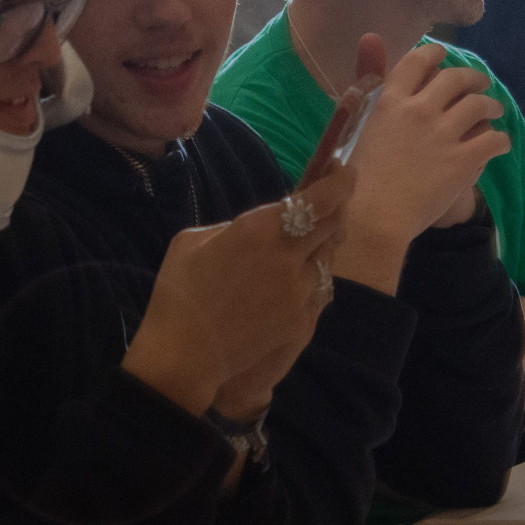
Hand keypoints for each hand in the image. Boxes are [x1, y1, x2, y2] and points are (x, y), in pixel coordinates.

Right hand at [122, 166, 352, 416]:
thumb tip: (258, 228)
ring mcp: (299, 292)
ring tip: (300, 249)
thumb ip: (234, 227)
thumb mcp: (193, 240)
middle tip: (329, 203)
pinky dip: (308, 282)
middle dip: (337, 209)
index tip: (345, 170)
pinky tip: (286, 286)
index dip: (341, 182)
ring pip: (326, 260)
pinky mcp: (301, 322)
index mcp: (260, 229)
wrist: (184, 355)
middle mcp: (289, 257)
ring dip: (319, 248)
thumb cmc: (178, 292)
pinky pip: (316, 292)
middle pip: (334, 225)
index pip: (320, 199)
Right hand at [331, 37, 508, 291]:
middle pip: (456, 79)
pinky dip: (500, 140)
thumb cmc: (354, 177)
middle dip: (472, 79)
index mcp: (390, 100)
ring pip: (479, 105)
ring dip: (491, 105)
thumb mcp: (355, 121)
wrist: (371, 217)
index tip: (443, 57)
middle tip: (479, 85)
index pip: (418, 61)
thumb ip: (367, 80)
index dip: (435, 54)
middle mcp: (419, 110)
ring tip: (494, 110)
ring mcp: (444, 135)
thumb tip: (370, 36)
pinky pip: (494, 140)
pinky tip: (500, 144)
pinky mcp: (464, 161)